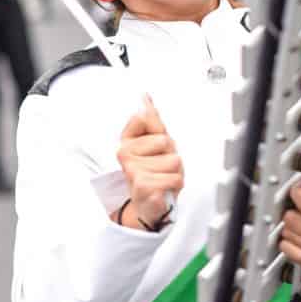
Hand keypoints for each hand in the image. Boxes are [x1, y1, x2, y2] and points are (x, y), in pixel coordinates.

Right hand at [115, 95, 182, 228]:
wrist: (147, 205)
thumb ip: (151, 119)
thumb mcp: (152, 143)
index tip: (154, 145)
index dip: (158, 130)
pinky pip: (175, 178)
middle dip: (171, 154)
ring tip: (163, 177)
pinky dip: (175, 185)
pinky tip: (163, 188)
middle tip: (161, 165)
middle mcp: (124, 153)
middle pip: (166, 141)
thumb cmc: (152, 172)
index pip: (145, 117)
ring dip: (175, 172)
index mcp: (126, 140)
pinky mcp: (143, 186)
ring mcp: (132, 170)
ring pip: (174, 161)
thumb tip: (145, 96)